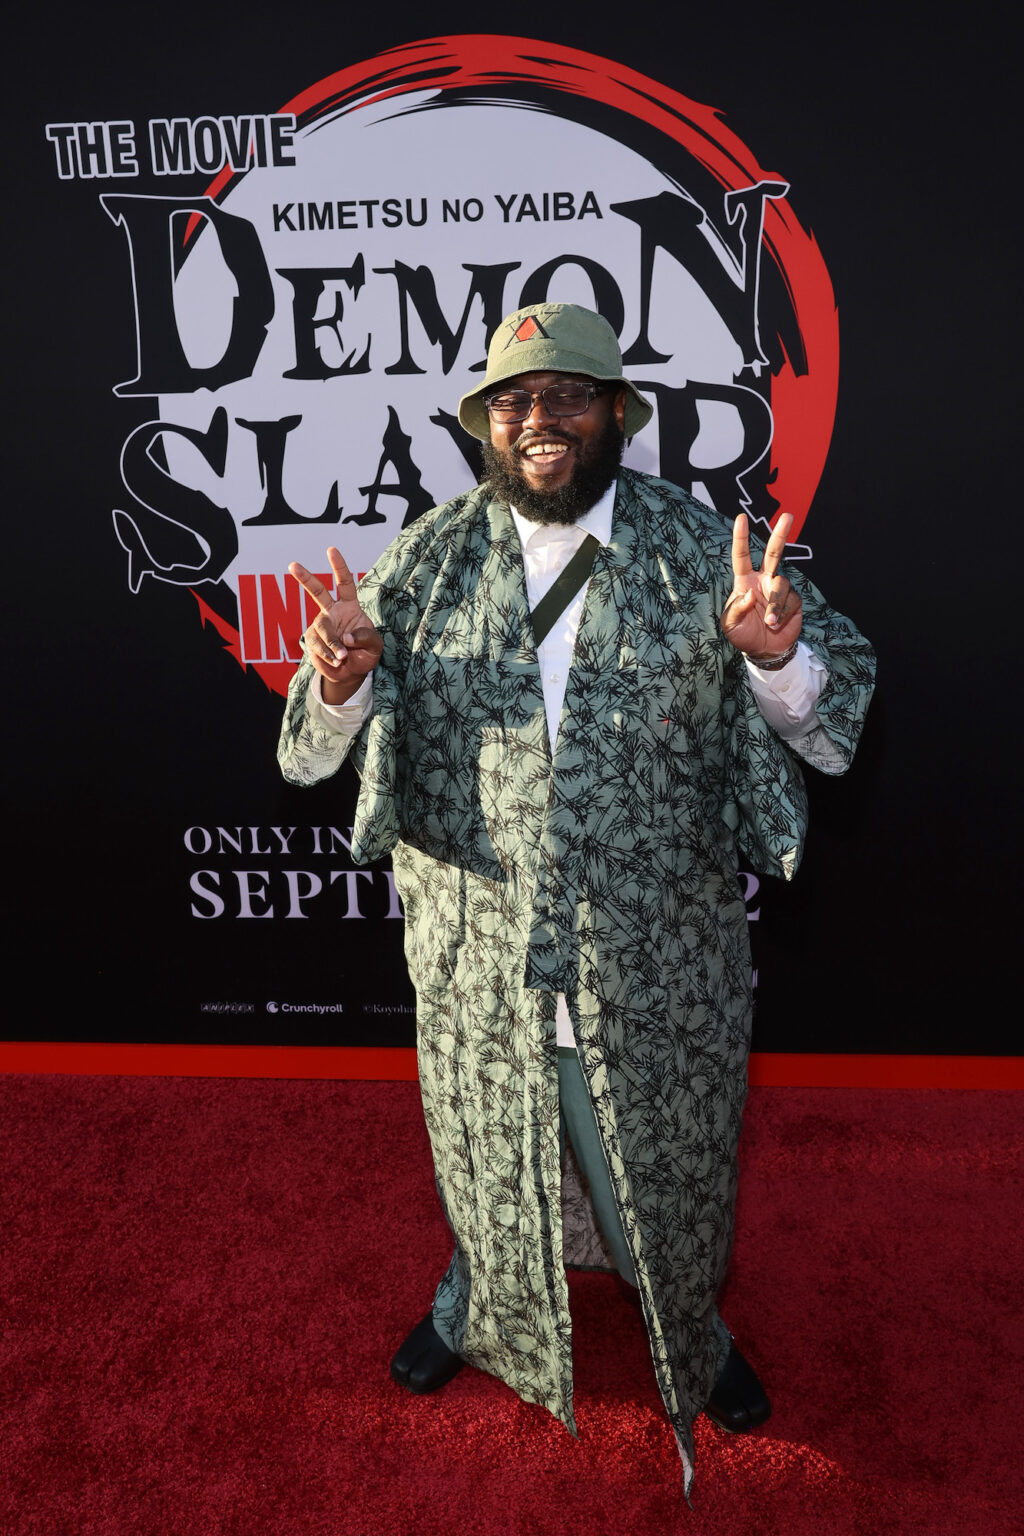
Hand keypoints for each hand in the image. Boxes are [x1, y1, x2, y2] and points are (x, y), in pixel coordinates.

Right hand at [289, 546, 382, 703]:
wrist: (351, 673)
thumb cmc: (365, 654)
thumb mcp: (375, 646)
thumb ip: (365, 638)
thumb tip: (346, 637)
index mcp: (350, 606)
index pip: (345, 583)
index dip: (339, 567)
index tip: (331, 550)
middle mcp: (332, 612)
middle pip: (317, 592)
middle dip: (305, 578)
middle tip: (292, 565)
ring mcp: (320, 625)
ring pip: (321, 629)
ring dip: (332, 644)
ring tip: (342, 657)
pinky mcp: (312, 640)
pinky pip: (317, 645)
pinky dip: (327, 654)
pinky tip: (335, 661)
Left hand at [721, 512, 802, 660]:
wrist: (765, 651)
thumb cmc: (744, 634)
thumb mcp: (731, 624)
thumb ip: (737, 609)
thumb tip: (750, 593)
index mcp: (745, 581)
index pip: (742, 556)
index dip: (741, 538)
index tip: (741, 518)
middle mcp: (763, 580)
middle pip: (773, 553)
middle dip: (780, 534)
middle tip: (788, 516)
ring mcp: (779, 589)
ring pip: (782, 584)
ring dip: (775, 604)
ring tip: (770, 623)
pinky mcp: (793, 601)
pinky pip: (791, 601)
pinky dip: (782, 614)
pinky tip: (777, 625)